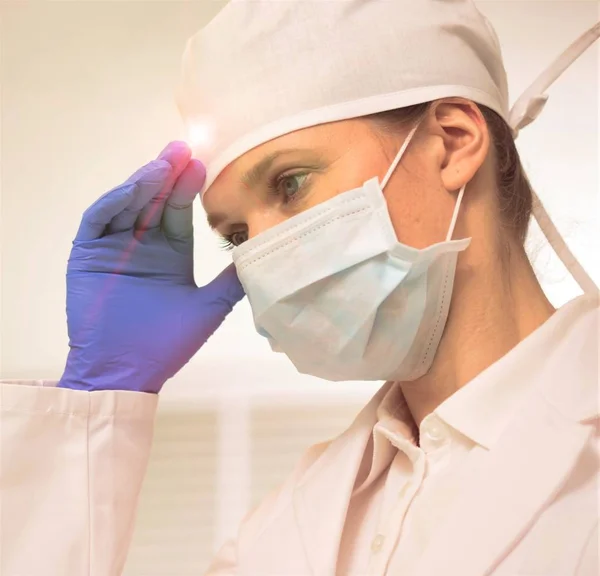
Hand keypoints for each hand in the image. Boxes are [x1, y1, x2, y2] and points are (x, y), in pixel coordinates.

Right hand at [58, 142, 243, 392]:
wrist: (128, 371)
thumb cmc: (166, 344)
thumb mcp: (209, 308)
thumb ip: (231, 281)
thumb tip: (263, 256)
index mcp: (170, 254)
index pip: (180, 212)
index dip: (190, 188)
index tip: (205, 164)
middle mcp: (143, 244)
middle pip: (155, 200)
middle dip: (169, 174)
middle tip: (185, 148)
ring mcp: (114, 246)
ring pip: (129, 203)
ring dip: (145, 182)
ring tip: (165, 162)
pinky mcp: (88, 253)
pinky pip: (100, 219)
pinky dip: (116, 201)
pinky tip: (136, 187)